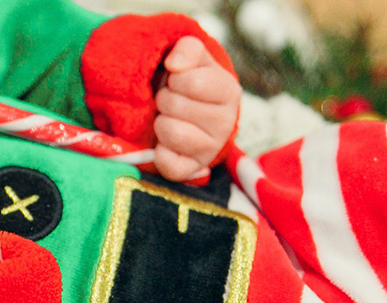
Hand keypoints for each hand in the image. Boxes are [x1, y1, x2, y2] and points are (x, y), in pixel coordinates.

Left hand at [154, 36, 241, 181]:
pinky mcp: (192, 170)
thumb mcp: (191, 57)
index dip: (174, 79)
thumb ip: (187, 48)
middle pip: (175, 106)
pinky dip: (158, 152)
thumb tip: (175, 64)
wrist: (186, 112)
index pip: (193, 82)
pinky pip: (167, 164)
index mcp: (228, 92)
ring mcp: (211, 150)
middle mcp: (226, 124)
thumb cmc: (186, 81)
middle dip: (163, 99)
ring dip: (159, 122)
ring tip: (166, 119)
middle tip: (169, 101)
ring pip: (170, 132)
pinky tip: (164, 143)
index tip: (176, 81)